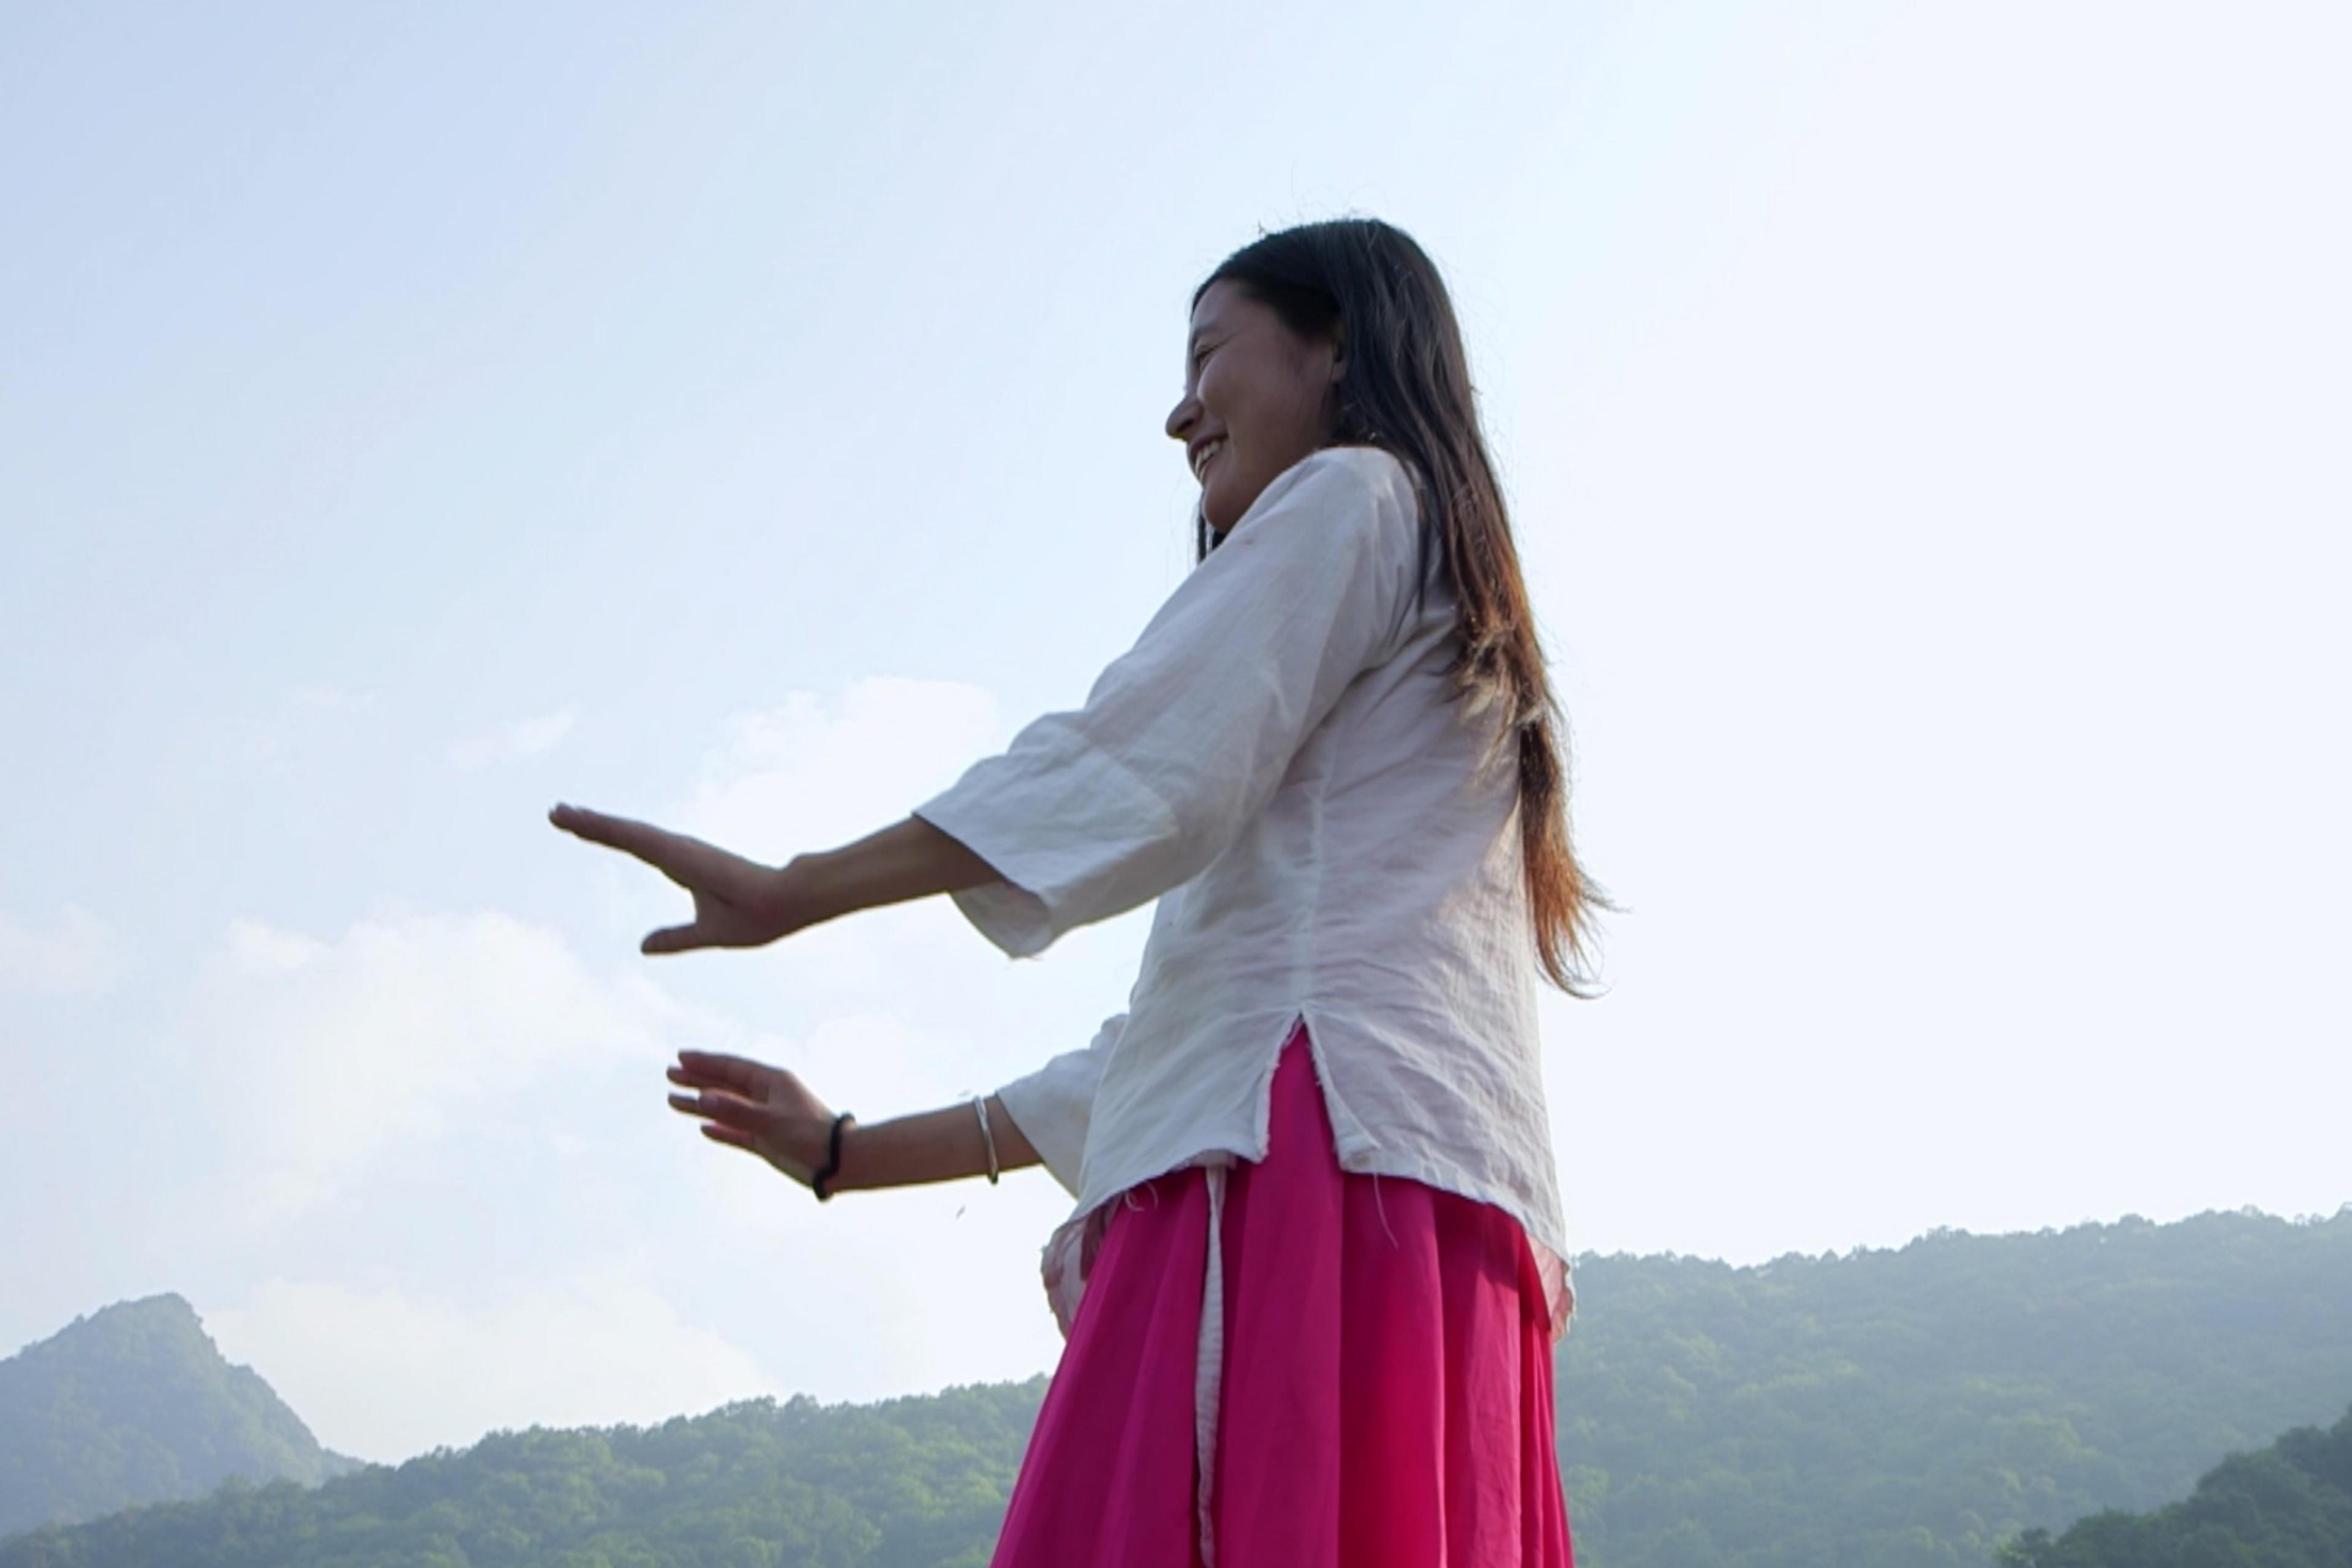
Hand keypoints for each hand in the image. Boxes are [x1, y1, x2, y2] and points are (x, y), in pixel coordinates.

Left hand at [549, 803, 814, 953]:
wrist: (787, 903)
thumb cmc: (756, 916)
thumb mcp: (706, 933)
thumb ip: (675, 938)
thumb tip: (642, 948)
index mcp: (682, 865)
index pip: (634, 846)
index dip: (607, 835)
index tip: (577, 826)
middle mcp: (676, 851)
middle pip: (623, 835)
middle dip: (589, 824)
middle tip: (555, 812)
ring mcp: (677, 849)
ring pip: (623, 833)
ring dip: (590, 822)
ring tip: (558, 813)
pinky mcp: (679, 851)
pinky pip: (633, 838)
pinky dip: (606, 828)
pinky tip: (582, 820)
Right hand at [665, 1049, 839, 1185]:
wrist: (837, 1161)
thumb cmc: (810, 1134)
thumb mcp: (771, 1121)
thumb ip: (736, 1111)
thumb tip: (703, 1098)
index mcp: (772, 1082)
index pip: (731, 1068)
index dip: (706, 1062)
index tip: (681, 1058)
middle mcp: (767, 1097)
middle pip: (725, 1084)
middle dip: (698, 1079)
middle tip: (670, 1074)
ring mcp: (766, 1119)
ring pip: (727, 1109)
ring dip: (702, 1104)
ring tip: (674, 1100)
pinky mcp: (766, 1141)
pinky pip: (737, 1132)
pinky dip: (720, 1129)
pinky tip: (703, 1128)